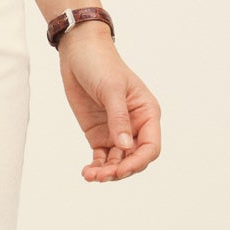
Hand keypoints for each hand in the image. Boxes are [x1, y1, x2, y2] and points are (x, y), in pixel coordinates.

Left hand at [57, 29, 160, 182]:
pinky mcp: (99, 133)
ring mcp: (116, 131)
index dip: (138, 161)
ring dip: (107, 172)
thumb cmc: (101, 64)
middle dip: (120, 170)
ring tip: (91, 176)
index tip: (121, 169)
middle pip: (134, 158)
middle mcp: (135, 126)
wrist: (79, 53)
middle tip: (102, 176)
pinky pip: (102, 157)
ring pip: (117, 161)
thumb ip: (118, 118)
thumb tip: (125, 146)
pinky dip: (96, 166)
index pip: (150, 146)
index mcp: (147, 113)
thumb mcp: (112, 89)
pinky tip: (87, 172)